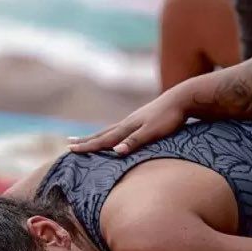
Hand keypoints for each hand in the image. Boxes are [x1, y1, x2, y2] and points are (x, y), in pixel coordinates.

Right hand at [69, 89, 187, 154]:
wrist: (182, 99)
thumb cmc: (169, 117)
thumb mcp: (152, 132)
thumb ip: (135, 142)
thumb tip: (116, 152)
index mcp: (127, 127)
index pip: (103, 140)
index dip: (87, 146)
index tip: (70, 150)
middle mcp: (127, 123)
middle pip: (102, 134)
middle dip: (85, 141)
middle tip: (69, 144)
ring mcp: (133, 120)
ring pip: (109, 130)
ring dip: (96, 136)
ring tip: (85, 139)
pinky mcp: (141, 120)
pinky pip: (120, 129)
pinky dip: (110, 133)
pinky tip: (114, 135)